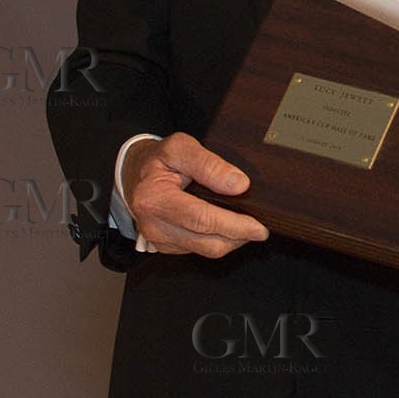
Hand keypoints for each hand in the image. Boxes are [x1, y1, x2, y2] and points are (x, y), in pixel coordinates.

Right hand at [121, 132, 267, 257]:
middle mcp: (154, 225)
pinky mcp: (166, 246)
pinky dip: (219, 240)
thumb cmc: (159, 159)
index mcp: (154, 199)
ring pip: (207, 250)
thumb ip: (209, 164)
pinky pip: (199, 249)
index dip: (234, 225)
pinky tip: (227, 225)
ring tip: (247, 225)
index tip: (258, 226)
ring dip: (232, 240)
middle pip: (207, 242)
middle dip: (239, 237)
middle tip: (262, 229)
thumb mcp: (181, 147)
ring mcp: (159, 239)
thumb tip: (238, 185)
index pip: (201, 219)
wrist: (136, 174)